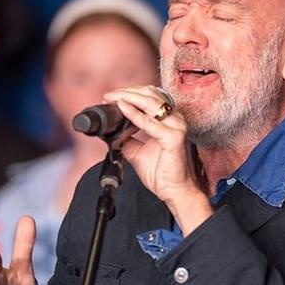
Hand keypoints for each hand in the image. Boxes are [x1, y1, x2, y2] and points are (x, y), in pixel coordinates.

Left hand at [102, 86, 212, 233]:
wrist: (176, 192)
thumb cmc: (164, 174)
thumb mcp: (138, 152)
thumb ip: (127, 139)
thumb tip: (111, 132)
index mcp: (169, 120)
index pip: (150, 96)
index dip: (130, 93)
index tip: (111, 97)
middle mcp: (175, 119)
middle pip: (150, 94)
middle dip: (126, 92)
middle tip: (108, 96)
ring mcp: (176, 126)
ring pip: (150, 102)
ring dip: (128, 97)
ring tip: (113, 98)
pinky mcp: (173, 137)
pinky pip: (149, 122)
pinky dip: (134, 113)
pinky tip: (123, 108)